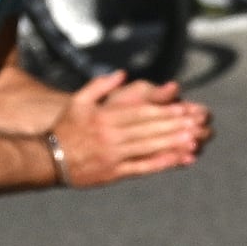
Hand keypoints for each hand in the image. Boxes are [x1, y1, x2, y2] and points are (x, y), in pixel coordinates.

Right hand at [53, 72, 212, 184]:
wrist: (46, 159)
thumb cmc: (64, 128)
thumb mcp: (78, 103)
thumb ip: (99, 86)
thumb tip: (122, 73)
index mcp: (105, 118)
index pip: (141, 113)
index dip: (165, 112)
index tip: (185, 109)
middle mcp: (111, 136)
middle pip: (149, 129)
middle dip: (176, 126)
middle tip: (199, 123)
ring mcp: (113, 155)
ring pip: (149, 147)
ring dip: (174, 144)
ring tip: (196, 139)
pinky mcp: (113, 173)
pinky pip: (142, 167)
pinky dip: (162, 163)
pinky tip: (179, 160)